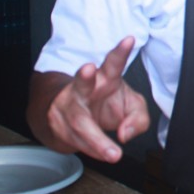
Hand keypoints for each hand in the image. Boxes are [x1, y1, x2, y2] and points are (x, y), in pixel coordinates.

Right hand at [44, 36, 149, 162]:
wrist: (72, 117)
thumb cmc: (105, 104)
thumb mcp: (130, 108)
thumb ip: (138, 118)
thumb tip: (126, 133)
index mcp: (106, 77)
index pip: (113, 62)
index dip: (121, 51)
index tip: (129, 40)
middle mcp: (84, 88)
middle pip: (82, 82)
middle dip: (84, 76)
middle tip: (87, 69)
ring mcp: (67, 105)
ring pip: (79, 122)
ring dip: (96, 140)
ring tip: (112, 153)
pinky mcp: (55, 123)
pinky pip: (75, 140)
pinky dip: (92, 150)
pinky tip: (103, 153)